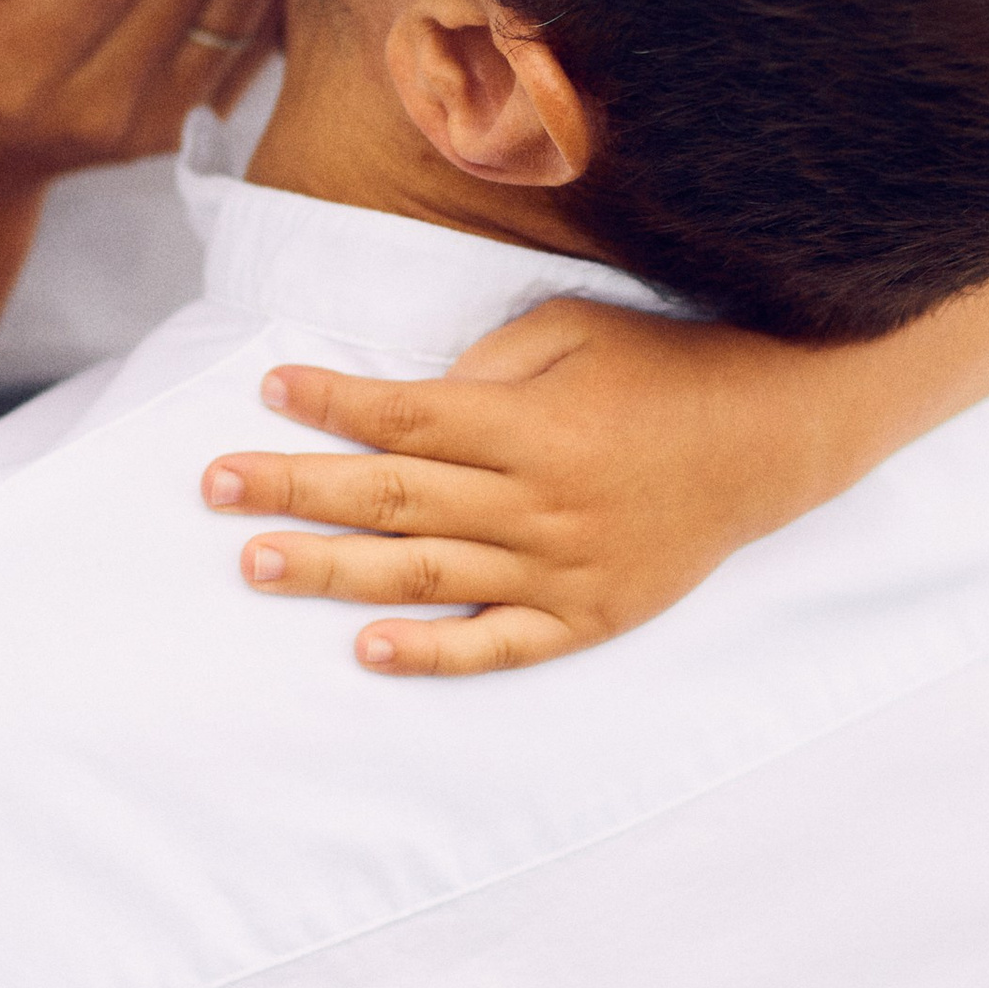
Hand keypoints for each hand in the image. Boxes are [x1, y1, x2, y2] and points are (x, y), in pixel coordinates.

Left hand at [199, 234, 988, 674]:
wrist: (771, 440)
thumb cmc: (662, 368)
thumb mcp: (573, 332)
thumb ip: (484, 368)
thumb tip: (401, 403)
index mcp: (529, 423)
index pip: (404, 414)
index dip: (330, 403)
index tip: (267, 390)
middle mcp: (537, 502)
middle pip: (391, 498)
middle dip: (294, 491)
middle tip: (216, 489)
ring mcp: (561, 570)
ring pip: (424, 576)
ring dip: (331, 572)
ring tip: (255, 564)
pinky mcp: (588, 617)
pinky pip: (498, 647)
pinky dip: (432, 654)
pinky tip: (367, 651)